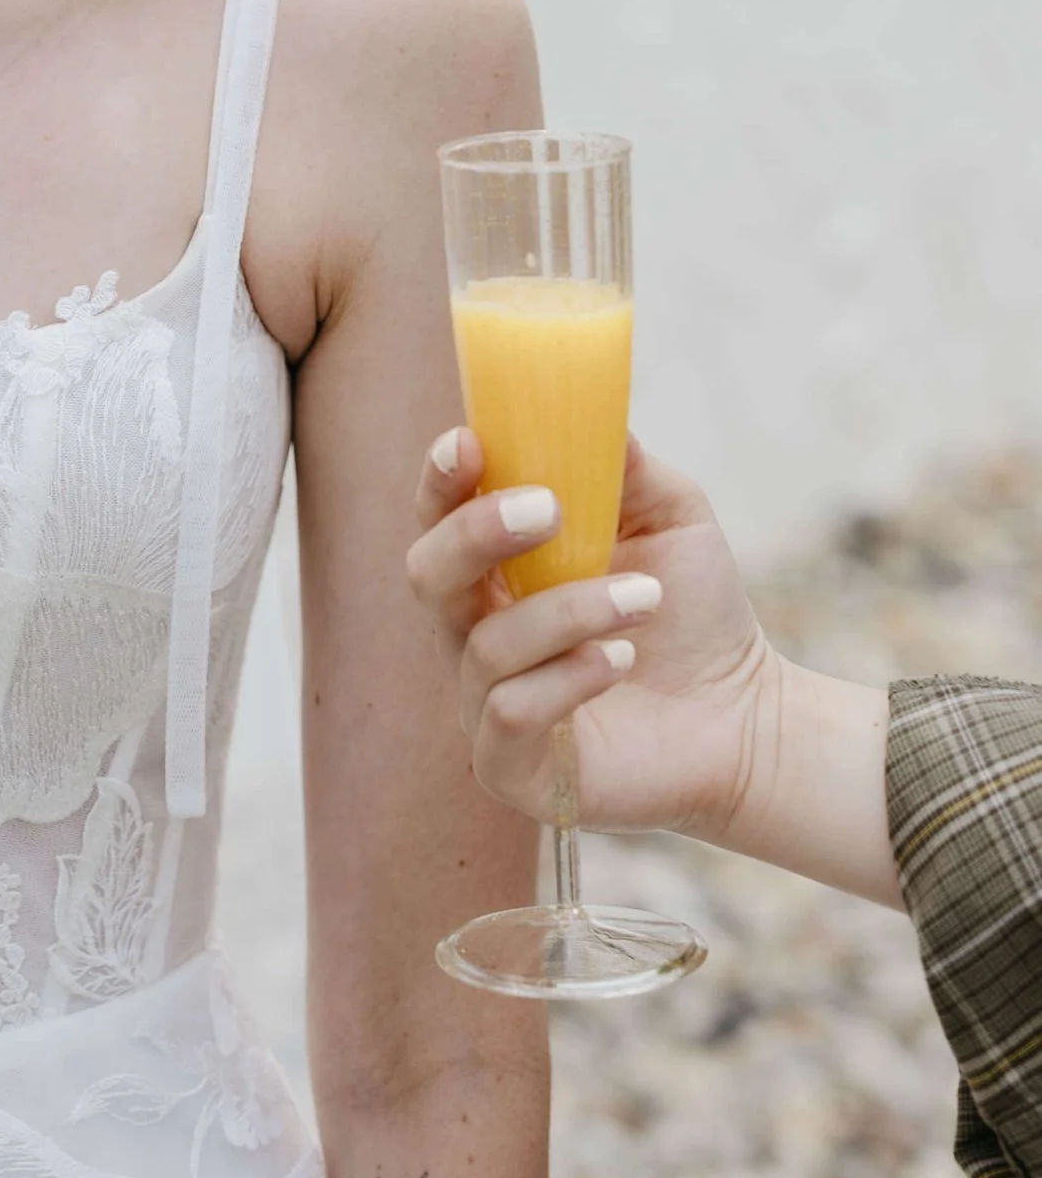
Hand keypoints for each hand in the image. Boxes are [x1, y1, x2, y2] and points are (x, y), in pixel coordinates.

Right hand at [409, 428, 774, 841]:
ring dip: (567, 610)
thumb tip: (593, 408)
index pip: (437, 516)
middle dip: (478, 533)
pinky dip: (567, 678)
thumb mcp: (670, 518)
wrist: (748, 719)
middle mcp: (475, 632)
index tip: (471, 443)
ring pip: (484, 647)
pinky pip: (509, 714)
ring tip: (644, 597)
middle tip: (548, 511)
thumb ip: (625, 467)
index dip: (439, 479)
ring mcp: (486, 704)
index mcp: (497, 569)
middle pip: (428, 574)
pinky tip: (621, 659)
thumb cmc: (694, 613)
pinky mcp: (512, 769)